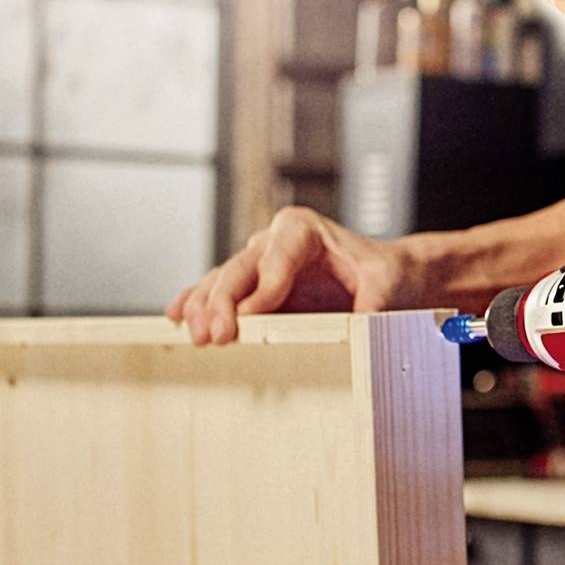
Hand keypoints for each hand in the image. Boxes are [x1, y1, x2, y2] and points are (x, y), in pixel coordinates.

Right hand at [165, 207, 415, 344]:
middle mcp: (273, 240)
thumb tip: (365, 321)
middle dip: (223, 303)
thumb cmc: (385, 273)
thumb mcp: (387, 282)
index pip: (277, 259)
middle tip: (215, 335)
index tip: (251, 318)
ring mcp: (258, 262)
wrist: (386, 276)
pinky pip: (216, 291)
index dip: (264, 289)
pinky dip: (196, 304)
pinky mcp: (252, 285)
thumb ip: (376, 300)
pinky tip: (177, 320)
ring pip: (221, 281)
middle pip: (240, 269)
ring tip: (196, 335)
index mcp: (302, 229)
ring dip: (204, 308)